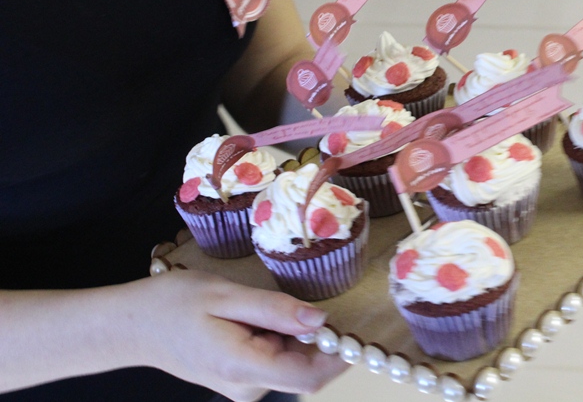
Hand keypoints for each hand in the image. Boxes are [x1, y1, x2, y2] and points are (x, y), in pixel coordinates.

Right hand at [125, 270, 348, 400]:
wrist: (132, 325)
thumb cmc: (173, 304)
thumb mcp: (225, 294)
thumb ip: (275, 310)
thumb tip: (320, 321)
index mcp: (244, 367)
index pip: (309, 376)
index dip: (338, 354)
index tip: (351, 325)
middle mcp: (248, 387)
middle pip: (304, 367)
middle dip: (310, 336)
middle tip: (286, 300)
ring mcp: (243, 386)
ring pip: (291, 361)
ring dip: (290, 333)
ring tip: (254, 307)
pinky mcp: (241, 379)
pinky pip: (275, 358)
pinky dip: (276, 336)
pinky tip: (250, 316)